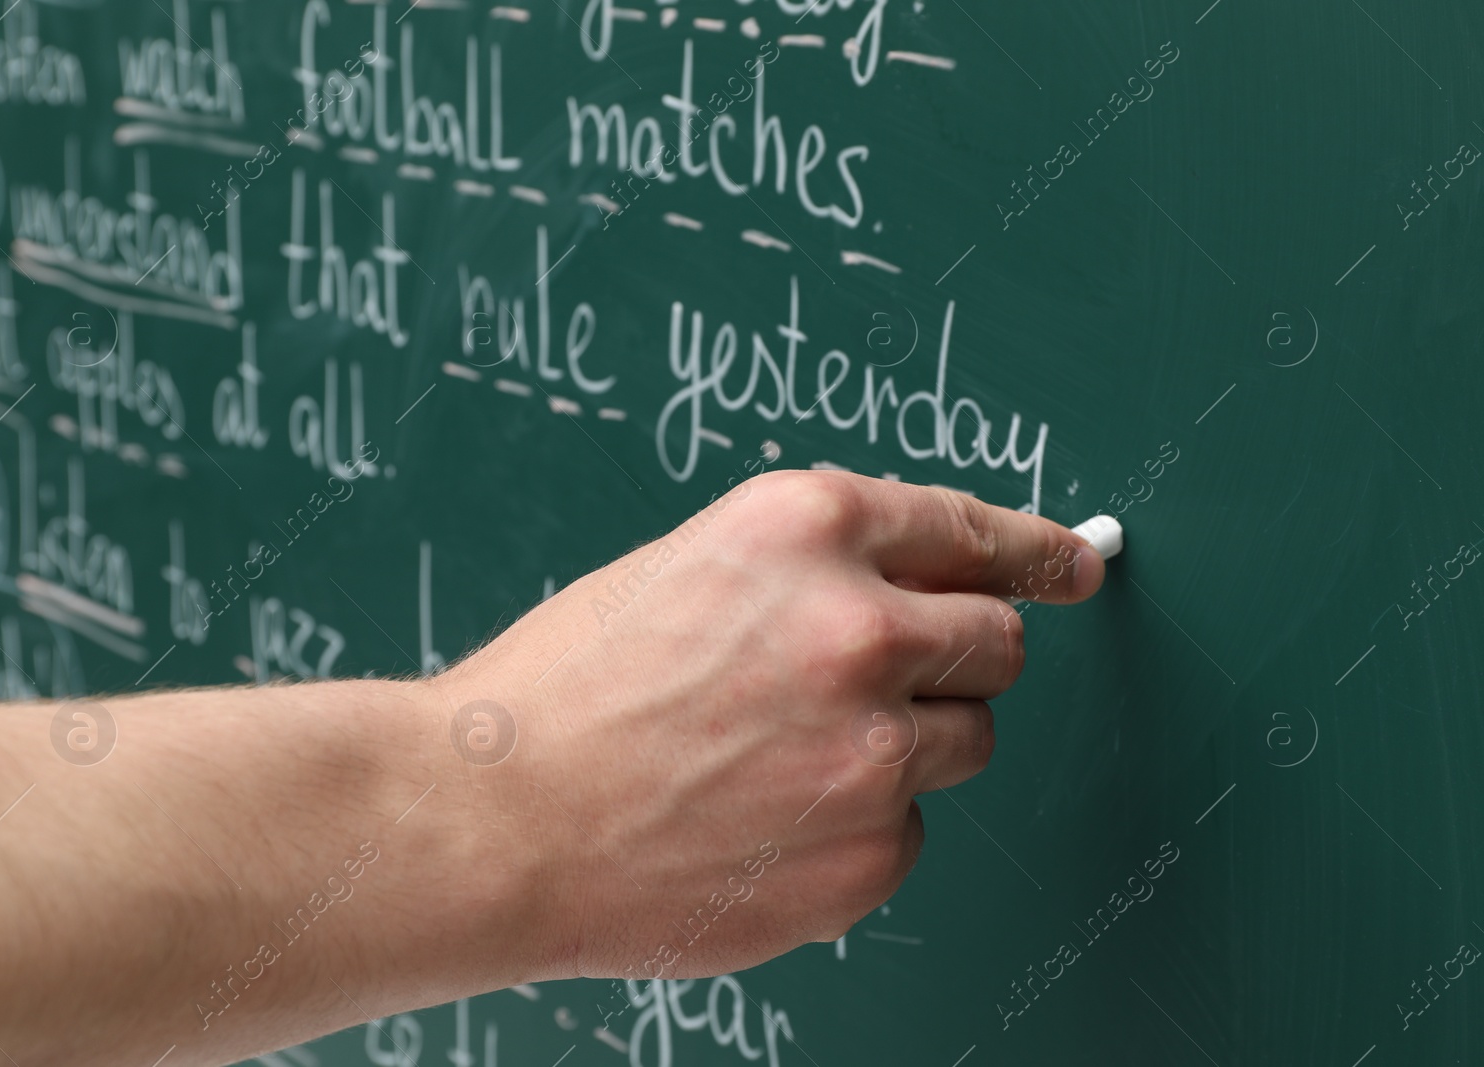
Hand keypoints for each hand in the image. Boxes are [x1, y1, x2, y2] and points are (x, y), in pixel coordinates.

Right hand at [436, 470, 1105, 982]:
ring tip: (784, 760)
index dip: (1039, 551)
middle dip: (960, 658)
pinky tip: (762, 822)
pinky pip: (909, 830)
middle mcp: (856, 630)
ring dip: (906, 745)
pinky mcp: (866, 856)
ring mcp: (870, 752)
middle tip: (883, 683)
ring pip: (967, 742)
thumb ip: (813, 569)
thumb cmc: (562, 691)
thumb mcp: (685, 569)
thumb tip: (919, 593)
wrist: (490, 822)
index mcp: (804, 530)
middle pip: (998, 643)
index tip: (1077, 563)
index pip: (973, 530)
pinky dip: (859, 827)